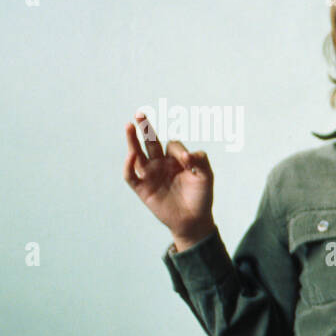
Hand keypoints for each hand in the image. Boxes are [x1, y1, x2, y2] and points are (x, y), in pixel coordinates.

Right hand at [123, 111, 215, 246]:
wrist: (194, 221)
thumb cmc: (201, 197)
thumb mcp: (206, 177)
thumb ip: (201, 161)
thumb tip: (185, 155)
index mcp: (175, 159)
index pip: (172, 145)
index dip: (178, 150)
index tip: (187, 161)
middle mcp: (161, 164)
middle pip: (150, 142)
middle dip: (146, 128)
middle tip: (140, 114)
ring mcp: (150, 175)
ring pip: (137, 154)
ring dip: (132, 140)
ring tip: (129, 125)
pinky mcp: (142, 189)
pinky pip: (131, 175)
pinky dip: (129, 166)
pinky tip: (131, 155)